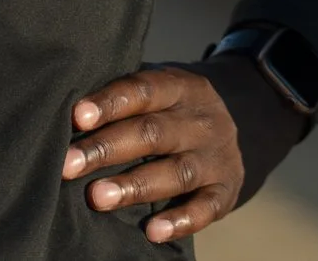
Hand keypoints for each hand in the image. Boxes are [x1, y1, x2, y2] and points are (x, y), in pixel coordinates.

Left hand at [63, 58, 305, 243]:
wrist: (250, 114)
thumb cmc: (175, 107)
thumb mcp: (161, 91)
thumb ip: (125, 99)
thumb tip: (68, 113)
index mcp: (180, 87)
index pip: (143, 90)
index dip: (110, 102)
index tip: (77, 116)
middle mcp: (201, 119)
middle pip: (152, 133)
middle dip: (107, 148)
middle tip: (68, 165)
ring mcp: (217, 155)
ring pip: (176, 171)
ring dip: (135, 185)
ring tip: (97, 197)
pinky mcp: (227, 189)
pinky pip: (207, 207)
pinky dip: (181, 220)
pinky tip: (153, 231)